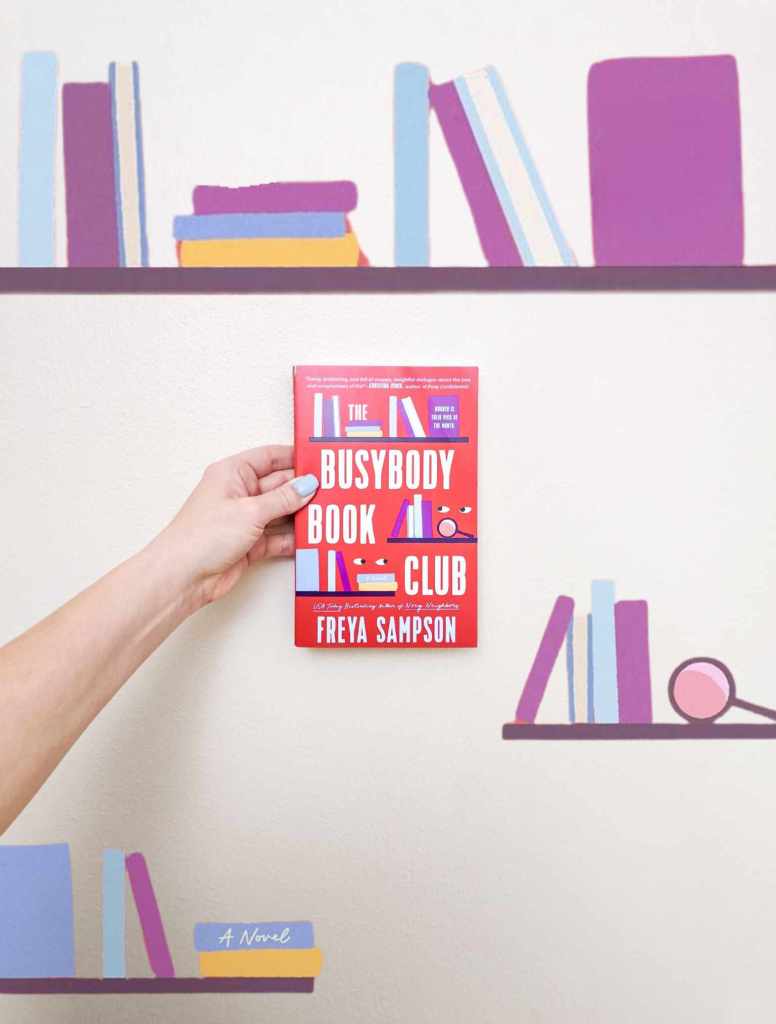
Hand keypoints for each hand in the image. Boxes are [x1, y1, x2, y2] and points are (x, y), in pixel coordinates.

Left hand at [155, 445, 317, 606]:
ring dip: (301, 516)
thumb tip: (307, 485)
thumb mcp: (250, 511)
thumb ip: (283, 499)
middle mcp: (240, 493)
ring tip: (327, 515)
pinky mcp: (250, 544)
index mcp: (233, 473)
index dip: (295, 457)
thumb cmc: (202, 536)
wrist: (183, 577)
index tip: (320, 460)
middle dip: (304, 490)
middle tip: (332, 492)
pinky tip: (310, 538)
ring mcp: (245, 519)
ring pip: (281, 512)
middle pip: (280, 485)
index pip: (270, 457)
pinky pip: (278, 537)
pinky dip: (293, 539)